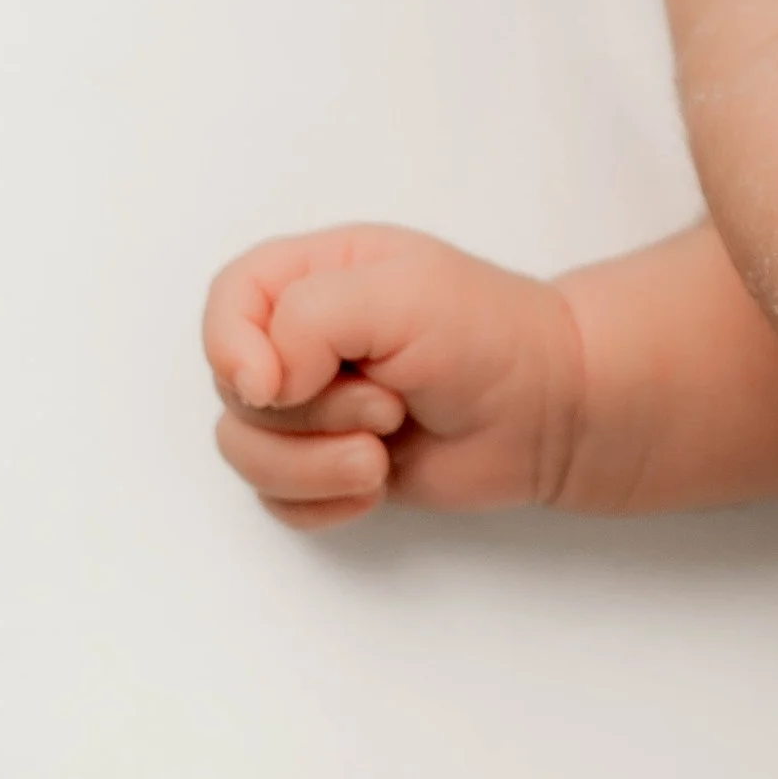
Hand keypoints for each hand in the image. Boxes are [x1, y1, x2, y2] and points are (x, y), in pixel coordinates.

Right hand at [202, 224, 583, 533]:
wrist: (549, 412)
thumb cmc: (487, 334)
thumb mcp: (401, 297)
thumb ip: (309, 320)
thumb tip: (256, 383)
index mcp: (316, 274)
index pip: (228, 300)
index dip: (230, 348)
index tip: (272, 386)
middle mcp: (303, 337)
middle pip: (232, 390)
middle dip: (308, 415)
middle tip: (389, 406)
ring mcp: (313, 406)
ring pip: (245, 452)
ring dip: (314, 466)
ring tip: (383, 453)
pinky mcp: (326, 465)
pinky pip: (276, 501)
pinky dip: (322, 503)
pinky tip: (377, 484)